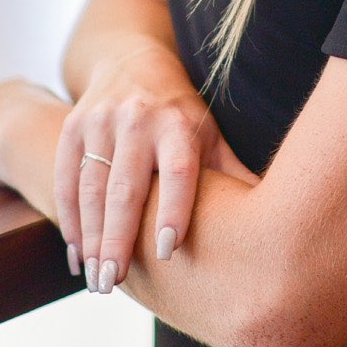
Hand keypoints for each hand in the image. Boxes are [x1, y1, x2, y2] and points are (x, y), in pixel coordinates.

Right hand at [53, 47, 256, 293]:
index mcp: (179, 124)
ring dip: (91, 238)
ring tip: (96, 281)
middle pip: (125, 186)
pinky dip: (69, 219)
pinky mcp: (73, 125)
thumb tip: (281, 223)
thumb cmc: (181, 116)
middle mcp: (138, 119)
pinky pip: (65, 178)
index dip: (174, 208)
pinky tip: (76, 255)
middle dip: (117, 238)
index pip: (178, 170)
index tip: (168, 249)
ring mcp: (100, 120)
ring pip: (91, 187)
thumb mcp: (211, 136)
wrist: (131, 63)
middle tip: (112, 284)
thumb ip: (232, 177)